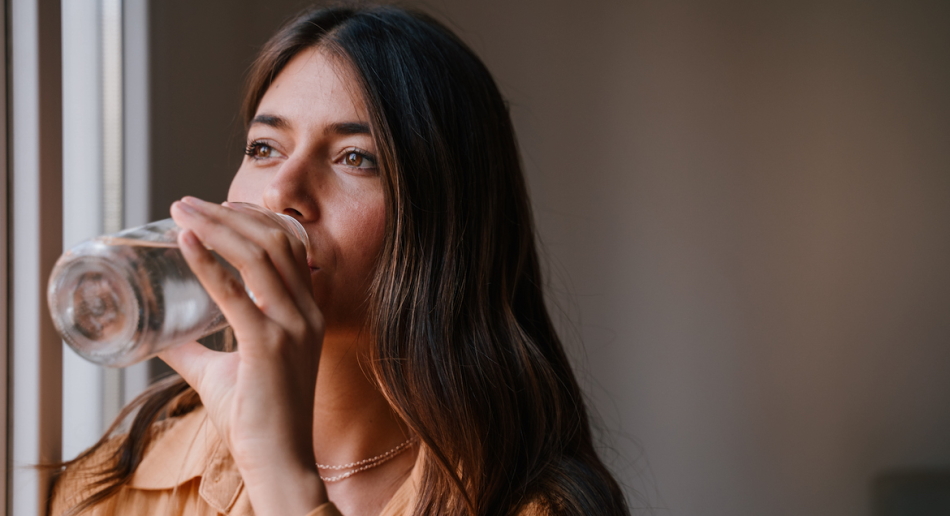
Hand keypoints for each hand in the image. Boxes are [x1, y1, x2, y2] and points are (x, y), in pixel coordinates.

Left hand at [159, 196, 327, 514]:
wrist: (280, 462)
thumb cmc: (258, 419)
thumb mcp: (224, 372)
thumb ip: (196, 350)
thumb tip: (159, 336)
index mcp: (306, 313)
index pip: (289, 247)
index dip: (255, 219)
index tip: (219, 206)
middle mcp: (306, 312)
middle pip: (274, 241)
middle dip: (229, 213)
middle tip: (187, 203)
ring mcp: (292, 327)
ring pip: (259, 255)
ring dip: (217, 226)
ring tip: (181, 212)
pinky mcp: (269, 346)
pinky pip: (235, 293)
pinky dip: (207, 261)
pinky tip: (185, 242)